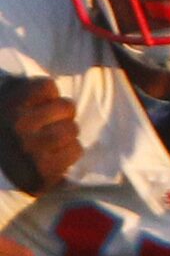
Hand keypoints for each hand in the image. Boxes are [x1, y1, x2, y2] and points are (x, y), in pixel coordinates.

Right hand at [0, 76, 81, 194]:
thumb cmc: (5, 133)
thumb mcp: (5, 104)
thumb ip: (22, 89)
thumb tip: (52, 84)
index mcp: (7, 106)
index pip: (48, 86)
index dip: (50, 96)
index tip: (42, 105)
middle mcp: (19, 125)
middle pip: (67, 107)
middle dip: (63, 116)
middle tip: (52, 125)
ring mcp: (32, 149)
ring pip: (73, 129)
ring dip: (68, 135)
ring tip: (53, 141)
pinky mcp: (44, 170)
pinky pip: (75, 150)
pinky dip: (70, 152)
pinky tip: (56, 156)